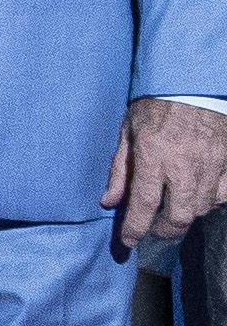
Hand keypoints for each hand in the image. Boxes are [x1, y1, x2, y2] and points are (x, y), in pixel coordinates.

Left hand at [103, 97, 226, 250]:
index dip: (134, 230)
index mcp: (154, 156)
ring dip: (185, 215)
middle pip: (178, 217)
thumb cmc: (156, 103)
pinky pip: (223, 194)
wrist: (194, 81)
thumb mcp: (128, 130)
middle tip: (153, 228)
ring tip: (173, 208)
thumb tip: (109, 201)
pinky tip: (199, 193)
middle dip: (163, 231)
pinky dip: (211, 200)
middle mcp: (184, 166)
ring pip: (201, 209)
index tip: (127, 243)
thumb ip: (120, 169)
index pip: (143, 205)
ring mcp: (211, 165)